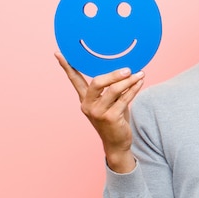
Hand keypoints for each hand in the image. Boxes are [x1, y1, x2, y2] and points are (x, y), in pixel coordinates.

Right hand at [55, 52, 144, 172]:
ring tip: (139, 74)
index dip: (67, 66)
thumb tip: (123, 68)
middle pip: (97, 82)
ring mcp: (98, 112)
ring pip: (113, 90)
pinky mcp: (110, 118)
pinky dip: (134, 89)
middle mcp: (88, 105)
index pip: (74, 80)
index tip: (58, 53)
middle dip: (113, 74)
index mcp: (84, 99)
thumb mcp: (109, 102)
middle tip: (128, 68)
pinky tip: (140, 82)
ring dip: (128, 81)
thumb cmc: (114, 119)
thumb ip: (110, 88)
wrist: (116, 144)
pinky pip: (124, 99)